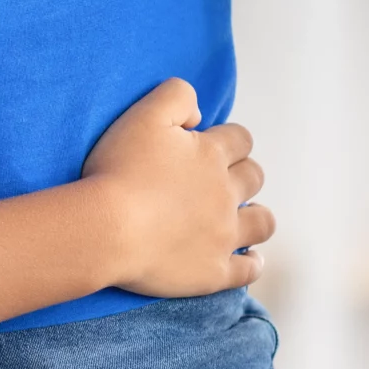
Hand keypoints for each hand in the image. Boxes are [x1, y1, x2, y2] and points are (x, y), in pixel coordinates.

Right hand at [82, 78, 272, 296]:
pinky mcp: (214, 271)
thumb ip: (176, 97)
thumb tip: (200, 115)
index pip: (240, 139)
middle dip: (244, 175)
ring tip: (245, 217)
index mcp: (211, 155)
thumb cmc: (118, 172)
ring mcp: (223, 235)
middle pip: (254, 177)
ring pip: (262, 223)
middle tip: (222, 181)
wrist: (106, 229)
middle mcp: (225, 193)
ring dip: (258, 217)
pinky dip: (252, 263)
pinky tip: (249, 259)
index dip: (230, 140)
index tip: (213, 146)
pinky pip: (247, 270)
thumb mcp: (143, 115)